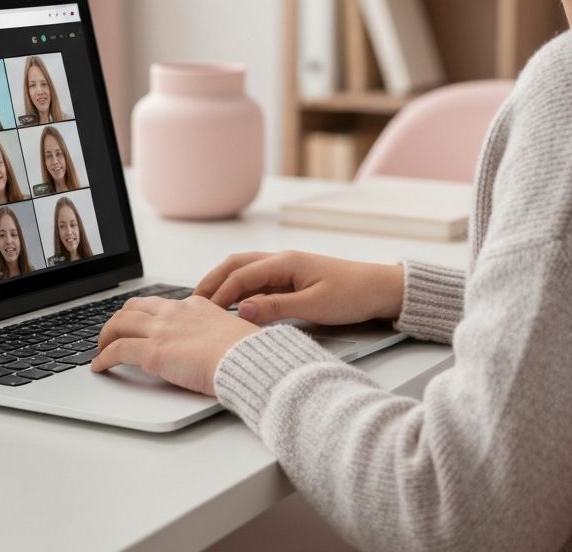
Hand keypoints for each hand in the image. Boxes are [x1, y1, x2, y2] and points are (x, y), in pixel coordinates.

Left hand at [90, 295, 258, 395]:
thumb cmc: (246, 352)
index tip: (138, 323)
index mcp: (194, 306)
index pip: (160, 304)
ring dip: (106, 336)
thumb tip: (212, 347)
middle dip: (119, 320)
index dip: (143, 314)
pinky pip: (117, 350)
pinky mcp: (153, 353)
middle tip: (113, 333)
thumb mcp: (229, 332)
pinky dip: (103, 358)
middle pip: (134, 307)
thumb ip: (213, 334)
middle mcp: (174, 312)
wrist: (246, 359)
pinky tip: (99, 366)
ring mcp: (162, 330)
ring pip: (120, 324)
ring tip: (100, 348)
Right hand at [194, 250, 404, 326]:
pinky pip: (258, 280)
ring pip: (245, 270)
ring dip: (224, 283)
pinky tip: (233, 304)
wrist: (379, 288)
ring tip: (205, 303)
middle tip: (192, 302)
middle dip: (213, 281)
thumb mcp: (316, 305)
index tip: (202, 311)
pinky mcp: (292, 279)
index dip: (220, 292)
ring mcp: (286, 268)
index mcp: (286, 262)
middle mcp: (282, 260)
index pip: (242, 275)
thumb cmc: (352, 294)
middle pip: (237, 265)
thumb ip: (278, 308)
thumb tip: (242, 310)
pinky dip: (240, 289)